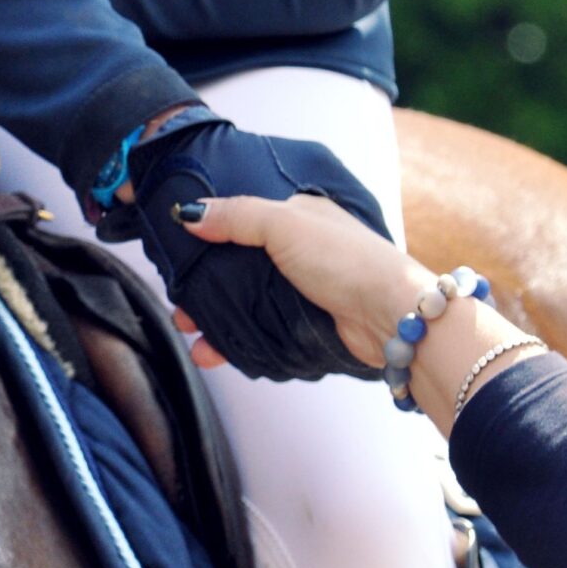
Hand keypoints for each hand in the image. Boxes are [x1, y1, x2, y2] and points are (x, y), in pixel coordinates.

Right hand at [124, 114, 396, 381]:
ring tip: (186, 328)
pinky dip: (230, 343)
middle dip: (201, 284)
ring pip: (242, 302)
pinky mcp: (302, 324)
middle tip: (175, 299)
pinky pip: (255, 332)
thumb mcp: (285, 224)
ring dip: (210, 317)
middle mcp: (297, 250)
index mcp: (296, 216)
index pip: (241, 217)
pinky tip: (210, 353)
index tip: (175, 249)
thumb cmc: (344, 260)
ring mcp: (299, 289)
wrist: (391, 318)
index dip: (207, 231)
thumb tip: (188, 214)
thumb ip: (236, 216)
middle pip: (235, 264)